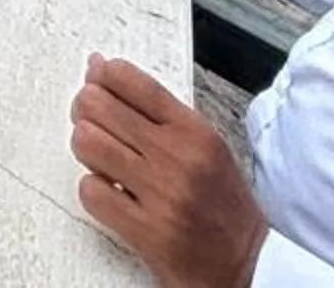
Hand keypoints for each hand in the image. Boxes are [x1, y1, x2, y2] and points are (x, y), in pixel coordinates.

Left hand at [71, 55, 266, 287]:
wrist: (249, 264)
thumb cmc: (223, 205)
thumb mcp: (205, 145)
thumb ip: (154, 109)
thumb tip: (99, 67)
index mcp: (194, 131)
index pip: (130, 80)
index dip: (101, 77)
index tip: (96, 84)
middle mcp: (177, 156)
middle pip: (97, 106)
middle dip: (84, 110)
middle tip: (92, 123)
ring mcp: (161, 193)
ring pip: (87, 143)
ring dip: (86, 150)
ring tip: (102, 160)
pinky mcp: (146, 230)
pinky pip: (91, 191)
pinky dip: (93, 191)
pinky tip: (110, 194)